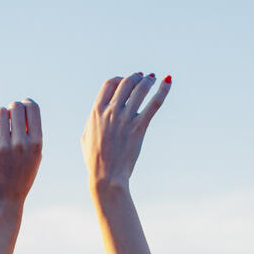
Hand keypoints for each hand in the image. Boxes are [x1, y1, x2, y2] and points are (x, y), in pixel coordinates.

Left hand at [0, 99, 42, 208]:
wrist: (5, 201)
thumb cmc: (21, 177)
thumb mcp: (35, 157)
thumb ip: (32, 135)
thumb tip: (23, 109)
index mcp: (37, 143)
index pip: (32, 107)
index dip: (25, 104)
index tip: (21, 111)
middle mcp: (22, 143)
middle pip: (15, 106)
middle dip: (11, 109)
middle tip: (9, 120)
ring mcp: (4, 147)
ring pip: (0, 112)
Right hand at [83, 73, 170, 189]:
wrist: (106, 176)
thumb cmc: (95, 161)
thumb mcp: (86, 137)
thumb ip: (91, 121)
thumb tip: (96, 113)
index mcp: (96, 111)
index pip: (110, 84)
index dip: (119, 79)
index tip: (125, 81)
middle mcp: (111, 111)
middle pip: (126, 83)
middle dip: (135, 77)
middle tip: (142, 77)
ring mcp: (126, 118)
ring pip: (140, 90)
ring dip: (148, 81)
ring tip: (152, 79)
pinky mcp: (139, 127)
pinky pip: (154, 103)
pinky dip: (163, 90)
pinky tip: (168, 81)